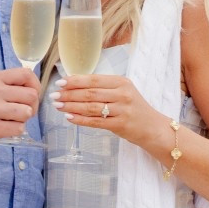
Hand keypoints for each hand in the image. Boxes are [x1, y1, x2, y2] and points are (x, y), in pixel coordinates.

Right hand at [0, 69, 39, 151]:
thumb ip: (3, 85)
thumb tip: (29, 88)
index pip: (26, 74)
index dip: (35, 86)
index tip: (31, 95)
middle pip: (31, 95)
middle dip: (32, 106)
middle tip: (22, 113)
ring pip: (27, 112)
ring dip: (23, 119)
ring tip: (10, 121)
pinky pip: (18, 128)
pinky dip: (15, 131)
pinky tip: (4, 129)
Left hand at [50, 73, 168, 156]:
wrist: (153, 128)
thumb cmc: (134, 109)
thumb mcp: (123, 92)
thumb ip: (104, 88)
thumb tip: (74, 85)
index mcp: (122, 82)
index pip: (94, 79)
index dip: (75, 81)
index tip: (60, 82)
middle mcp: (123, 94)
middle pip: (90, 93)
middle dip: (69, 94)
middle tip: (54, 95)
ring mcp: (122, 110)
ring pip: (91, 107)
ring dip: (72, 107)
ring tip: (58, 106)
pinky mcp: (120, 125)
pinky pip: (96, 122)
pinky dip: (81, 120)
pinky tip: (69, 118)